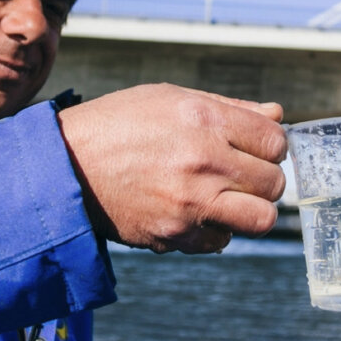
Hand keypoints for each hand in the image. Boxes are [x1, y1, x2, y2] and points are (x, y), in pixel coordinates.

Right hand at [56, 83, 286, 253]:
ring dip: (250, 210)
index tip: (256, 149)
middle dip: (263, 179)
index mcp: (205, 120)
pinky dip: (215, 231)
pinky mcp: (174, 234)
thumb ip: (229, 108)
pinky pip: (222, 242)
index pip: (276, 141)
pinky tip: (196, 213)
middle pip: (274, 183)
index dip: (271, 146)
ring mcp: (191, 202)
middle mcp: (203, 162)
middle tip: (241, 175)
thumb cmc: (116, 124)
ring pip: (261, 220)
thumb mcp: (170, 98)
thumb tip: (276, 115)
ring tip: (228, 198)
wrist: (64, 166)